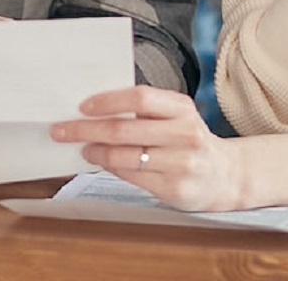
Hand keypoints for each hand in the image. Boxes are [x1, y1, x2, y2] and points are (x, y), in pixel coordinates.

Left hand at [51, 85, 243, 211]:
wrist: (225, 175)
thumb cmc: (188, 140)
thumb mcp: (177, 116)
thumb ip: (146, 110)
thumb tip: (96, 108)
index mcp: (182, 108)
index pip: (140, 98)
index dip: (108, 101)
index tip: (83, 106)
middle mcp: (185, 133)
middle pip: (125, 130)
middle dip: (87, 129)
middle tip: (62, 129)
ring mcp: (181, 163)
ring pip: (125, 156)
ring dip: (95, 151)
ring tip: (82, 147)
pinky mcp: (174, 188)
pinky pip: (132, 177)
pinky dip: (111, 167)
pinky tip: (101, 161)